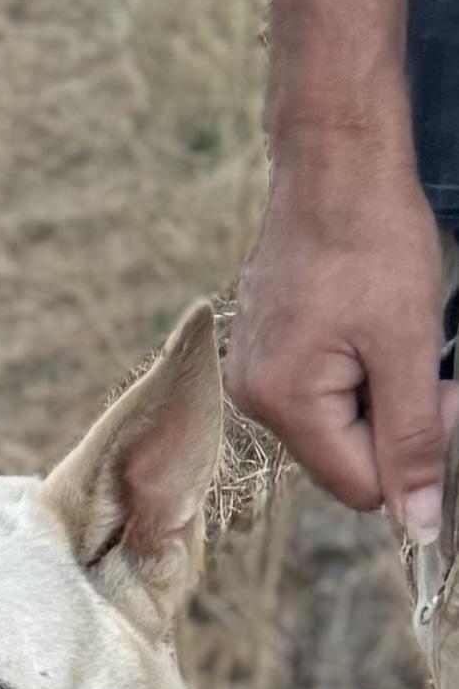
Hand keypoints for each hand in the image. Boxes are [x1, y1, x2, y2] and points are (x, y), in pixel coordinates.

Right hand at [226, 138, 458, 536]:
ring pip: (334, 427)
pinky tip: (360, 323)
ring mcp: (251, 373)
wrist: (335, 160)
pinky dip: (352, 371)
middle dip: (392, 420)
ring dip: (375, 393)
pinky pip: (317, 393)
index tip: (437, 385)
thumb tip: (418, 528)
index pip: (360, 486)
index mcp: (284, 402)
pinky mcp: (261, 351)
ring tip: (385, 331)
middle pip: (343, 459)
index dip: (412, 449)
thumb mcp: (409, 346)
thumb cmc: (372, 238)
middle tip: (419, 355)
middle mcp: (253, 398)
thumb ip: (413, 442)